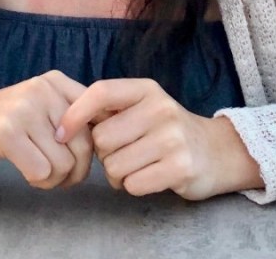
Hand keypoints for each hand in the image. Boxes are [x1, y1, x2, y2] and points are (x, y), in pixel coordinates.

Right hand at [0, 71, 92, 188]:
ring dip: (54, 181)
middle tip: (59, 178)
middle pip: (85, 145)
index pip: (99, 117)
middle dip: (76, 172)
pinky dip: (37, 182)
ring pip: (64, 163)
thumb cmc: (2, 126)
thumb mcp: (41, 111)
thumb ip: (72, 118)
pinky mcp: (7, 132)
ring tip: (38, 172)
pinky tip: (25, 173)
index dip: (94, 147)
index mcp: (56, 81)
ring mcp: (24, 108)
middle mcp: (43, 88)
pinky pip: (42, 172)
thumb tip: (109, 139)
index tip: (77, 158)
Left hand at [56, 78, 261, 199]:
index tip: (60, 132)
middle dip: (104, 153)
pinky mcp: (180, 167)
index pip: (101, 92)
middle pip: (102, 138)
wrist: (216, 151)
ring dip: (118, 174)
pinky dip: (133, 186)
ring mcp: (172, 138)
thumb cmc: (166, 130)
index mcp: (146, 89)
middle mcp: (160, 108)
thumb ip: (110, 109)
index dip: (75, 113)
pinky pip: (132, 184)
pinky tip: (148, 177)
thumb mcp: (143, 107)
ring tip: (137, 166)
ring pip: (114, 165)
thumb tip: (64, 121)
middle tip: (123, 152)